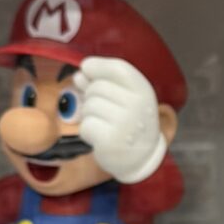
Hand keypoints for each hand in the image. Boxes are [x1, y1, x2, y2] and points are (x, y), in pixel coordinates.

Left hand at [74, 55, 166, 185]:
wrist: (141, 157)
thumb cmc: (130, 122)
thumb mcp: (127, 97)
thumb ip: (104, 82)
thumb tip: (79, 74)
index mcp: (144, 90)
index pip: (118, 68)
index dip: (97, 66)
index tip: (86, 68)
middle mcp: (137, 105)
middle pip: (97, 86)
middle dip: (92, 96)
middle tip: (103, 110)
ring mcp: (124, 123)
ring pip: (89, 106)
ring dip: (90, 115)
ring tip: (104, 124)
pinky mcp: (110, 140)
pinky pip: (86, 125)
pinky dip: (88, 131)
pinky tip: (101, 136)